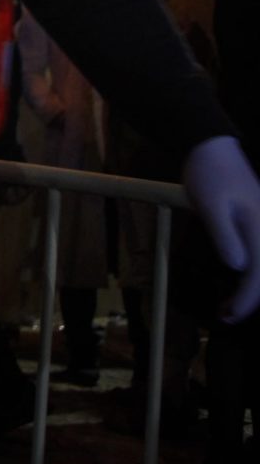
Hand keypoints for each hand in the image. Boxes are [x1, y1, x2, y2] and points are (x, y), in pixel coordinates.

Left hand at [183, 135, 259, 321]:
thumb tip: (238, 267)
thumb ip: (224, 236)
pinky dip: (253, 274)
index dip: (246, 301)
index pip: (259, 277)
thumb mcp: (210, 206)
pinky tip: (237, 278)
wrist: (212, 148)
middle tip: (223, 316)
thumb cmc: (208, 175)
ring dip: (253, 290)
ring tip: (228, 306)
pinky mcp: (259, 223)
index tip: (228, 315)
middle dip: (249, 301)